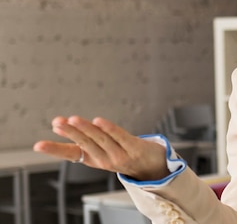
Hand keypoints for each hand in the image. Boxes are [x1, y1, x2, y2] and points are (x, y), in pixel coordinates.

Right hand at [33, 116, 169, 181]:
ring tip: (73, 119)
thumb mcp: (98, 150)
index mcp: (92, 159)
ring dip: (86, 129)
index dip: (55, 149)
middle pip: (85, 144)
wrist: (151, 165)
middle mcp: (104, 159)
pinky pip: (120, 136)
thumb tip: (58, 124)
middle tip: (57, 122)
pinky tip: (99, 120)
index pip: (70, 154)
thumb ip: (80, 139)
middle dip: (71, 132)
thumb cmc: (120, 154)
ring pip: (100, 139)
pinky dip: (109, 129)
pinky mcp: (134, 148)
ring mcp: (119, 155)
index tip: (38, 145)